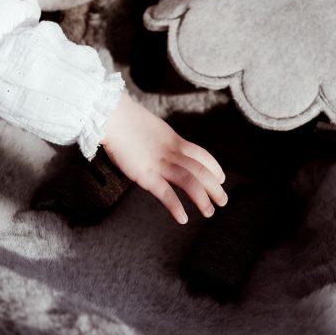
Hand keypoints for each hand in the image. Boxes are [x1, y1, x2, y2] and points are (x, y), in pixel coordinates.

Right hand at [101, 92, 226, 224]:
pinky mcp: (145, 174)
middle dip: (215, 187)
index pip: (202, 155)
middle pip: (201, 170)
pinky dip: (175, 207)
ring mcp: (159, 163)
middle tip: (223, 201)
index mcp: (174, 140)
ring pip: (190, 181)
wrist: (112, 115)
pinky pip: (165, 193)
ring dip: (202, 198)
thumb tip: (161, 147)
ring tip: (209, 212)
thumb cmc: (125, 120)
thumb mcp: (152, 128)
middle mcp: (171, 152)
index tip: (221, 179)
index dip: (214, 168)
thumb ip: (160, 141)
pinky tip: (182, 219)